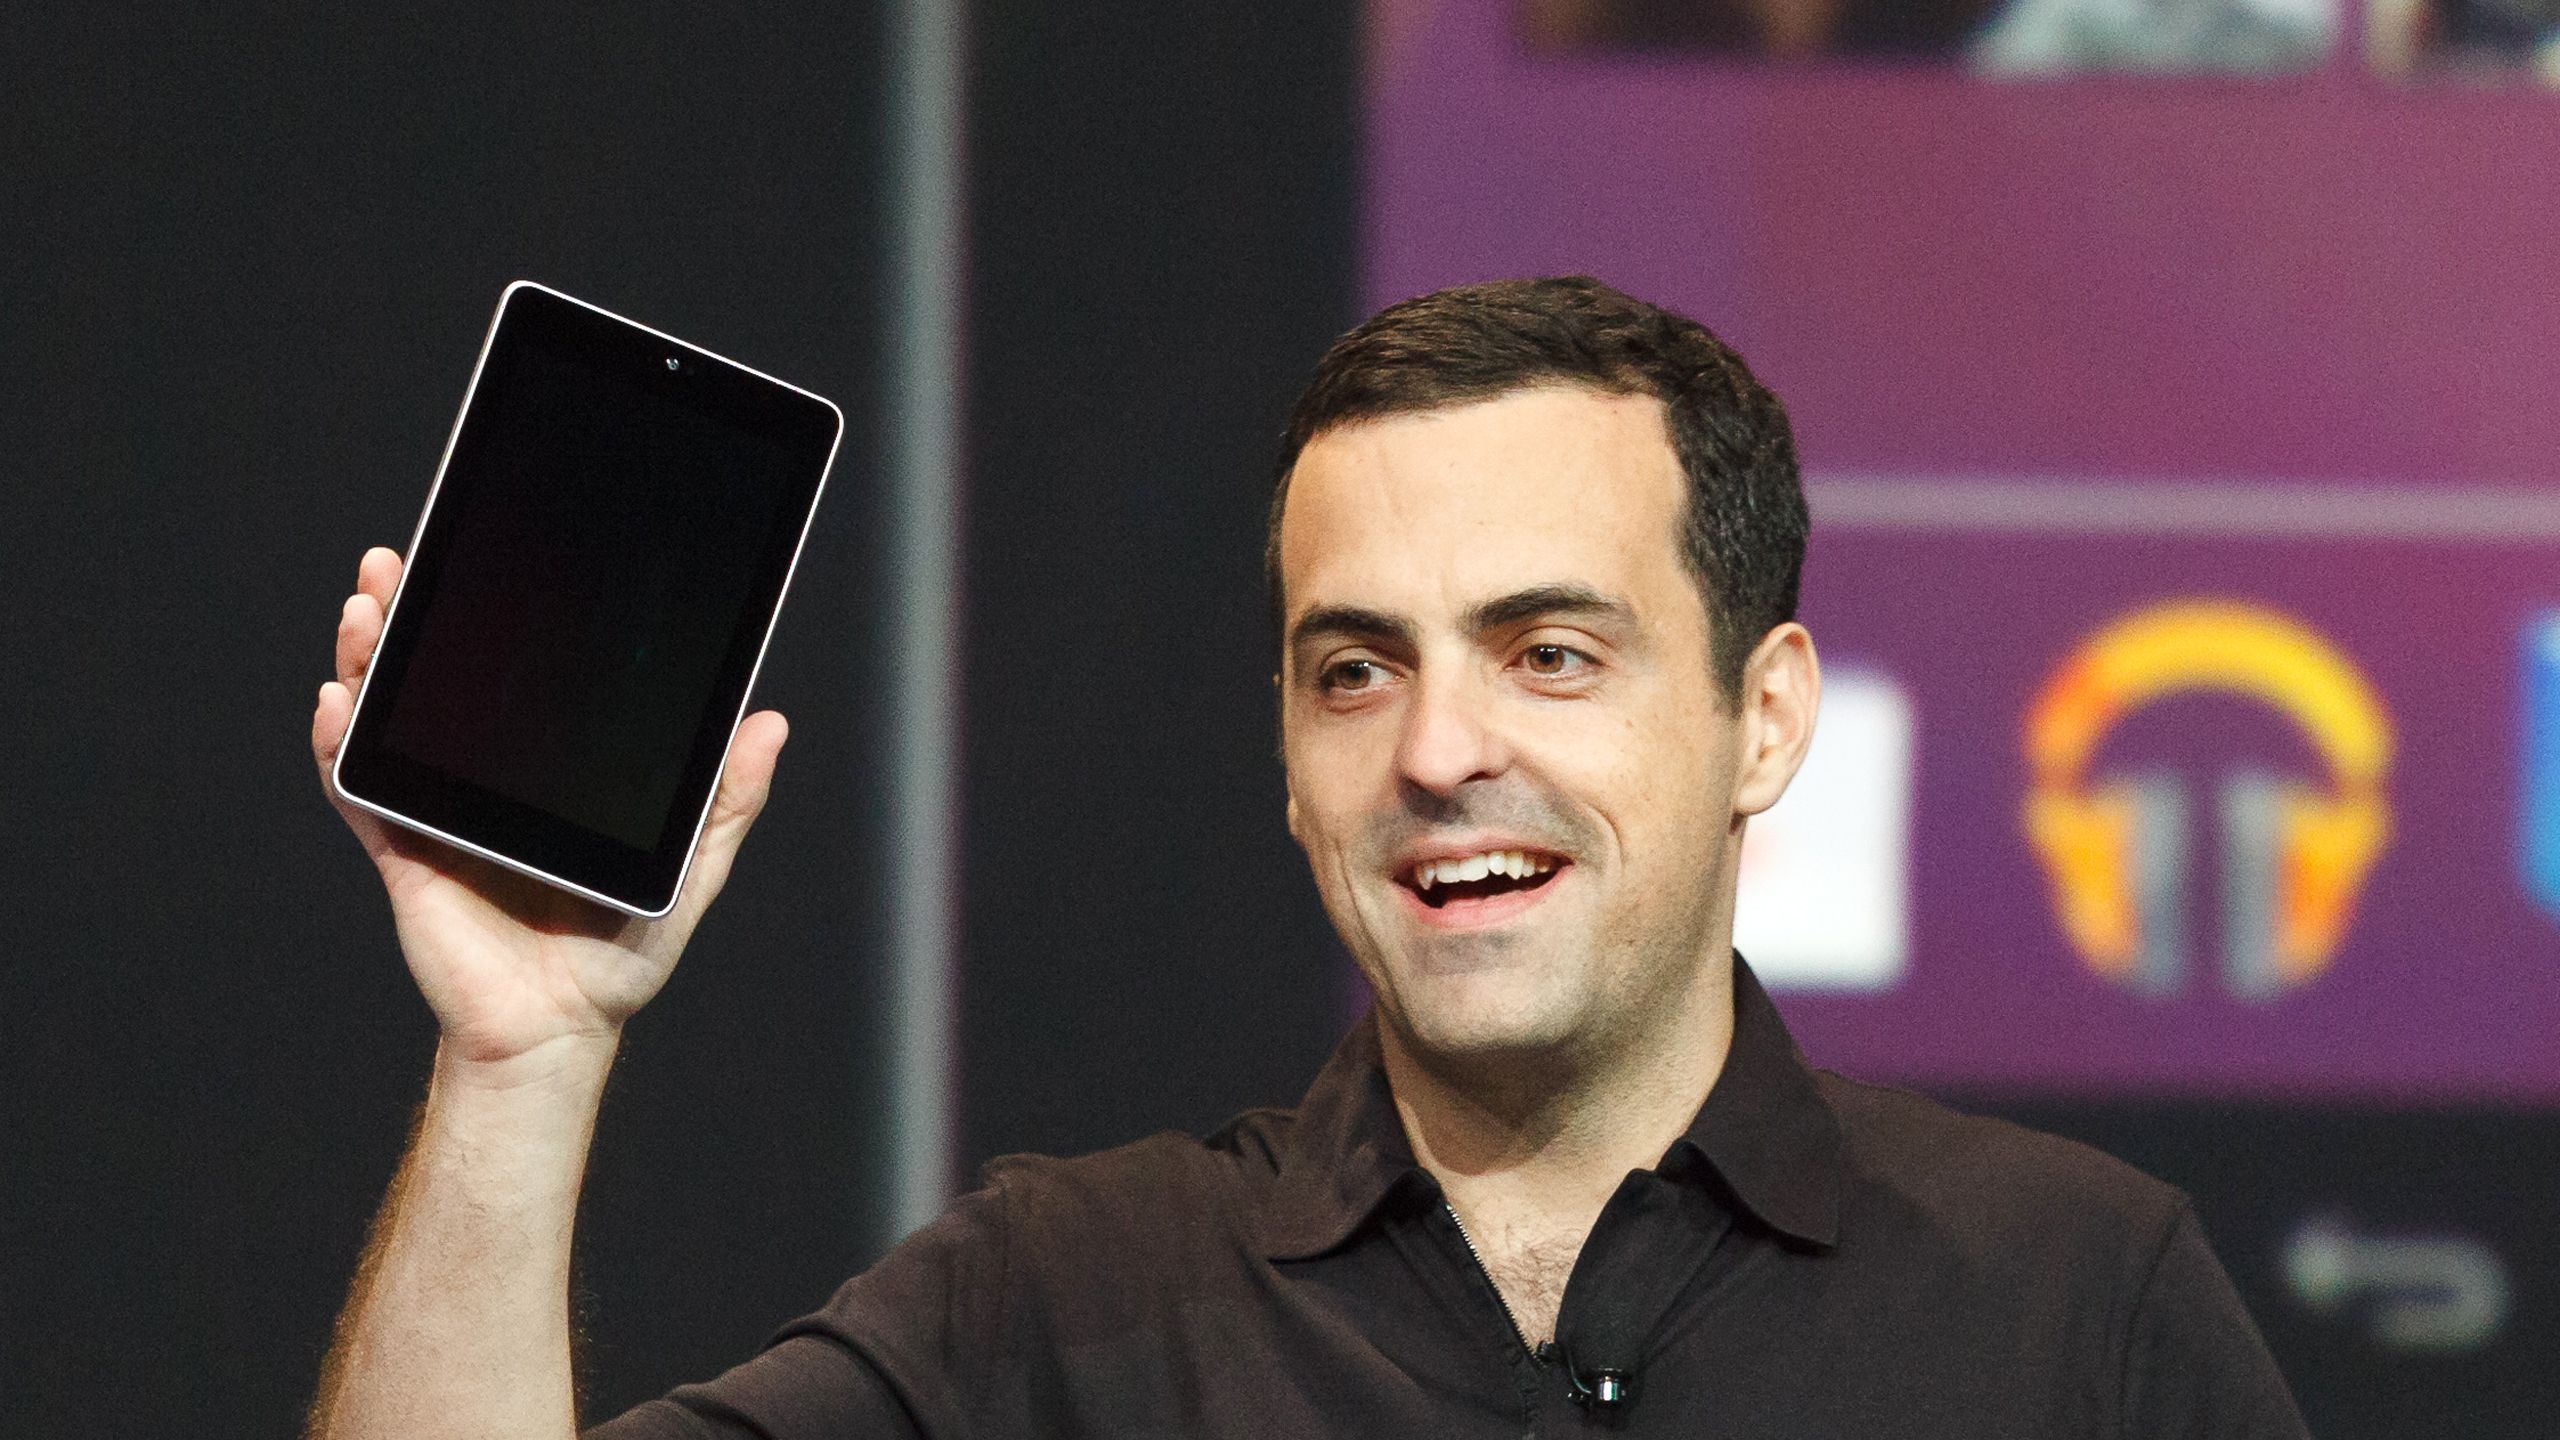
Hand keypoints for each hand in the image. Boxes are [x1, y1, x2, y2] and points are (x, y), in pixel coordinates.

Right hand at [312, 547, 788, 1076]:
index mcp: (544, 769)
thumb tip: (770, 723)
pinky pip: (361, 793)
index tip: (483, 551)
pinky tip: (336, 701)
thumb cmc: (622, 951)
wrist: (564, 1028)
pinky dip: (339, 747)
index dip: (489, 614)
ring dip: (366, 659)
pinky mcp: (404, 853)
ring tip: (366, 609)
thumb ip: (728, 799)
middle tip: (395, 562)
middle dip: (407, 614)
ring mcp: (438, 810)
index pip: (510, 674)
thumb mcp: (690, 865)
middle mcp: (482, 776)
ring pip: (387, 719)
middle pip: (433, 679)